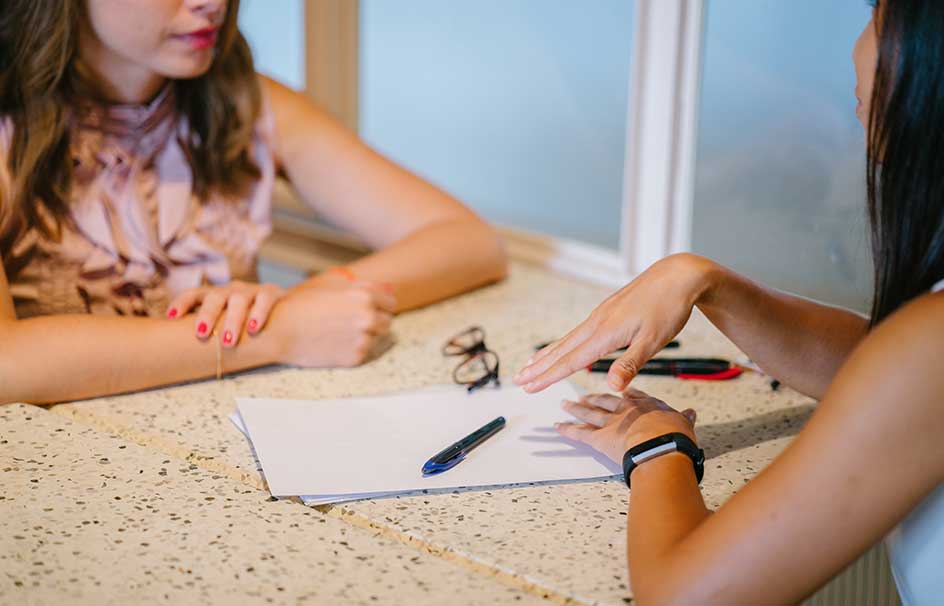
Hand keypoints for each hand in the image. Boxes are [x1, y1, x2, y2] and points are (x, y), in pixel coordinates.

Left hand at [166, 281, 284, 347]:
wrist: (283, 310)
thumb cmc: (245, 322)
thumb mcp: (225, 322)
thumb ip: (209, 331)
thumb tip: (177, 353)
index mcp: (215, 296)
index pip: (194, 294)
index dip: (181, 303)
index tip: (170, 317)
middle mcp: (231, 290)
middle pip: (215, 297)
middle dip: (207, 314)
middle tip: (201, 334)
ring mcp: (251, 291)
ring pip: (239, 299)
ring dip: (233, 319)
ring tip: (229, 341)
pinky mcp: (272, 293)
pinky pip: (264, 300)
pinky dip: (258, 313)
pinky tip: (254, 329)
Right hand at [269, 282, 396, 367]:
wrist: (279, 331)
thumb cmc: (303, 305)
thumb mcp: (334, 288)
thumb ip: (367, 287)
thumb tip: (392, 289)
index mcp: (365, 296)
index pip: (391, 303)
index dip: (380, 305)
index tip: (368, 309)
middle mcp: (368, 317)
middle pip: (387, 322)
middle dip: (374, 322)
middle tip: (351, 323)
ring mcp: (363, 339)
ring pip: (376, 338)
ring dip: (364, 336)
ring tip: (339, 333)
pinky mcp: (355, 357)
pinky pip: (364, 352)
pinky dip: (353, 349)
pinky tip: (334, 343)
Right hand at [514, 253, 718, 392]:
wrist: (678, 275)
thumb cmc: (669, 308)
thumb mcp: (654, 340)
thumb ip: (630, 364)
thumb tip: (611, 387)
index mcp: (605, 333)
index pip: (571, 360)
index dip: (548, 376)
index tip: (528, 387)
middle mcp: (597, 323)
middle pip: (562, 349)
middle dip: (539, 367)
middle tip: (517, 379)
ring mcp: (600, 315)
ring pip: (568, 339)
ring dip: (548, 354)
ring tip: (530, 365)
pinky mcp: (607, 311)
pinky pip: (578, 332)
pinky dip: (564, 343)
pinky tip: (564, 348)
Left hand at [557, 388, 697, 463]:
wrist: (661, 447)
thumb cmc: (675, 437)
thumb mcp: (684, 424)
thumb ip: (684, 418)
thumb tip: (691, 413)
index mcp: (646, 405)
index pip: (633, 396)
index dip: (625, 393)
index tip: (620, 390)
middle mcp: (625, 410)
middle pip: (606, 401)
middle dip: (594, 398)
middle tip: (584, 396)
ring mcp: (610, 423)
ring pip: (589, 413)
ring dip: (576, 409)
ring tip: (565, 405)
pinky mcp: (599, 438)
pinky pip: (579, 433)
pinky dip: (567, 430)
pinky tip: (558, 426)